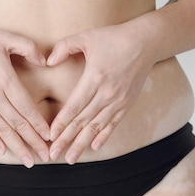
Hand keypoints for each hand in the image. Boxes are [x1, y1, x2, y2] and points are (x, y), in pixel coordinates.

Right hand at [0, 23, 50, 166]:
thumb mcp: (5, 37)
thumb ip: (28, 47)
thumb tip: (44, 61)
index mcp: (4, 80)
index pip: (26, 108)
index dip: (40, 124)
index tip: (51, 136)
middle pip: (17, 124)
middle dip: (34, 142)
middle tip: (46, 157)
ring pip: (2, 131)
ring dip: (17, 147)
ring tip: (29, 161)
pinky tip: (3, 152)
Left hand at [47, 24, 155, 163]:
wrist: (146, 42)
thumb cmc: (114, 38)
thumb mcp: (86, 37)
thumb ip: (64, 47)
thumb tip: (48, 61)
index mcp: (95, 78)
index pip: (75, 106)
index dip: (62, 122)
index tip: (50, 136)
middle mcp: (107, 93)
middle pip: (83, 121)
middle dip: (66, 139)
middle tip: (53, 155)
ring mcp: (119, 100)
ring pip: (97, 127)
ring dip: (82, 144)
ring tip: (70, 158)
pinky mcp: (127, 103)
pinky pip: (113, 124)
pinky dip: (103, 136)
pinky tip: (94, 147)